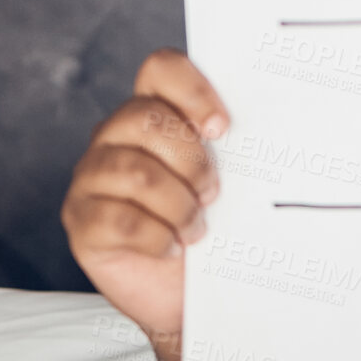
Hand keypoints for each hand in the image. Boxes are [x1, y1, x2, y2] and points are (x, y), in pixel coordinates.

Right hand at [61, 48, 228, 343]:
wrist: (189, 293)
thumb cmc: (216, 227)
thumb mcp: (233, 181)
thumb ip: (236, 147)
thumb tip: (280, 128)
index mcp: (155, 110)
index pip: (161, 67)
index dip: (192, 89)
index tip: (223, 129)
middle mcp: (116, 134)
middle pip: (145, 118)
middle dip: (191, 160)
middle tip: (214, 194)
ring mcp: (92, 175)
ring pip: (132, 171)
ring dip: (177, 205)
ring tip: (197, 228)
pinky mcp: (81, 220)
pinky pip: (117, 219)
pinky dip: (156, 237)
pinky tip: (173, 246)